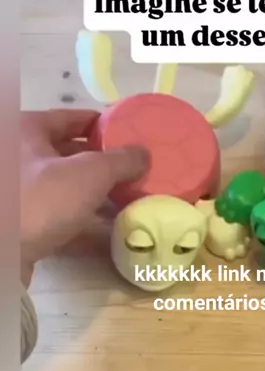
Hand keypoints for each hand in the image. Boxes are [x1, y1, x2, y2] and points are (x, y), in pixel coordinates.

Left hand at [21, 110, 149, 287]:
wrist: (2, 253)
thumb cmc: (41, 198)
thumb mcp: (90, 173)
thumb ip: (121, 160)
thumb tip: (144, 153)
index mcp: (27, 130)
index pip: (70, 117)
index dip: (102, 124)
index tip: (129, 135)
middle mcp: (17, 156)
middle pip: (67, 154)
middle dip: (101, 164)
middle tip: (134, 170)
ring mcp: (16, 194)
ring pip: (63, 189)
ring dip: (94, 196)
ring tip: (128, 202)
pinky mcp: (19, 226)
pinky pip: (58, 219)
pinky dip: (83, 225)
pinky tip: (109, 236)